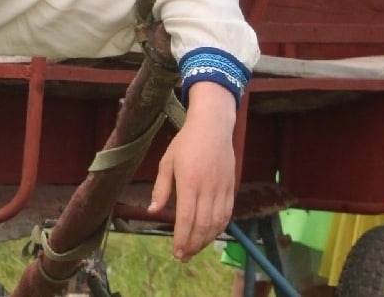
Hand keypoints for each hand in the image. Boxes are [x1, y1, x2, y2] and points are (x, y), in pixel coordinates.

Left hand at [151, 83, 237, 260]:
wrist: (212, 127)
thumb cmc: (185, 143)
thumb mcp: (166, 162)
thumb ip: (161, 189)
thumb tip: (152, 211)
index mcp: (189, 182)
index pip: (186, 218)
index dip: (182, 238)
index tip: (176, 252)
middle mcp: (208, 188)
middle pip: (203, 225)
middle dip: (193, 244)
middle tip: (184, 256)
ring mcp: (222, 188)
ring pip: (217, 222)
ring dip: (206, 239)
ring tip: (194, 248)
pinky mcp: (231, 187)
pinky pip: (227, 214)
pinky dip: (219, 228)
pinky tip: (210, 234)